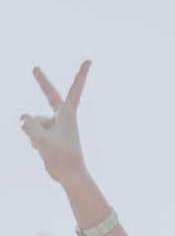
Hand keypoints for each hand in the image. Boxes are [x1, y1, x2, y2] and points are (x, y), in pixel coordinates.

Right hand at [20, 61, 91, 183]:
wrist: (69, 175)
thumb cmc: (61, 157)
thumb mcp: (40, 140)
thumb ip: (27, 124)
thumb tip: (23, 117)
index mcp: (68, 115)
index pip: (75, 90)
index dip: (81, 74)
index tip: (89, 60)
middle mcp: (62, 118)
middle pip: (49, 96)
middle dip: (41, 82)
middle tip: (35, 68)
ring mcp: (54, 127)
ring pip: (34, 123)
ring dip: (35, 135)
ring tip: (48, 147)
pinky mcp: (49, 136)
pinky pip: (33, 133)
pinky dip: (34, 141)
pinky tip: (45, 151)